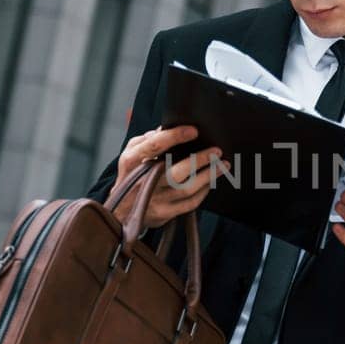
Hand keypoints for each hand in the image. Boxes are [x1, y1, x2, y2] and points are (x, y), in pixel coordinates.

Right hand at [107, 125, 224, 229]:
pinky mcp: (165, 214)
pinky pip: (190, 203)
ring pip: (188, 188)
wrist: (121, 211)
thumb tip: (167, 129)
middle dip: (200, 160)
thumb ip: (147, 140)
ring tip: (223, 165)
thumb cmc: (130, 177)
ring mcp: (156, 199)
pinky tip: (211, 182)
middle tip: (217, 151)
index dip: (175, 136)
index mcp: (133, 162)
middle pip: (177, 171)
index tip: (193, 131)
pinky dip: (203, 191)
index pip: (155, 146)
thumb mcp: (130, 154)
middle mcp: (145, 182)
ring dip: (209, 175)